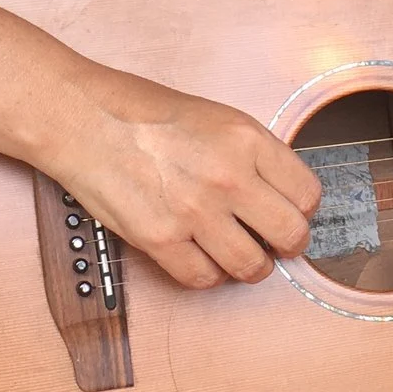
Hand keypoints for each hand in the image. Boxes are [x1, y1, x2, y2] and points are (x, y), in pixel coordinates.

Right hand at [46, 70, 320, 289]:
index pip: (307, 194)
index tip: (292, 211)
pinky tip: (202, 257)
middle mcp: (228, 177)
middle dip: (288, 244)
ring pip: (252, 267)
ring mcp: (195, 212)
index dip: (303, 209)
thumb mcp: (216, 116)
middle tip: (275, 242)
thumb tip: (279, 193)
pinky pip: (204, 279)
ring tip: (241, 255)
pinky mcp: (161, 240)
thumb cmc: (143, 112)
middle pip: (291, 235)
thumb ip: (252, 154)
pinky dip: (208, 274)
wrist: (84, 120)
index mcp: (247, 140)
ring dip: (251, 266)